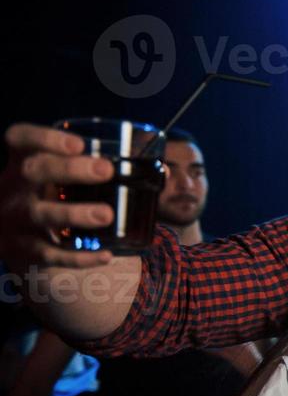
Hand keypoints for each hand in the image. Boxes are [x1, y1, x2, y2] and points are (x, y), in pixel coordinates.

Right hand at [1, 124, 117, 268]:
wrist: (15, 238)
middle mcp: (13, 187)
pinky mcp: (24, 249)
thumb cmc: (52, 196)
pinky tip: (105, 255)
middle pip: (34, 170)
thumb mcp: (59, 179)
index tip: (79, 143)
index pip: (20, 139)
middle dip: (70, 169)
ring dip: (75, 213)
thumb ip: (98, 170)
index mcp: (22, 162)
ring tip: (107, 214)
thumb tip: (164, 172)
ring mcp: (16, 219)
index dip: (44, 137)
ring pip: (42, 213)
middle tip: (106, 170)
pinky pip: (51, 254)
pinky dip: (79, 257)